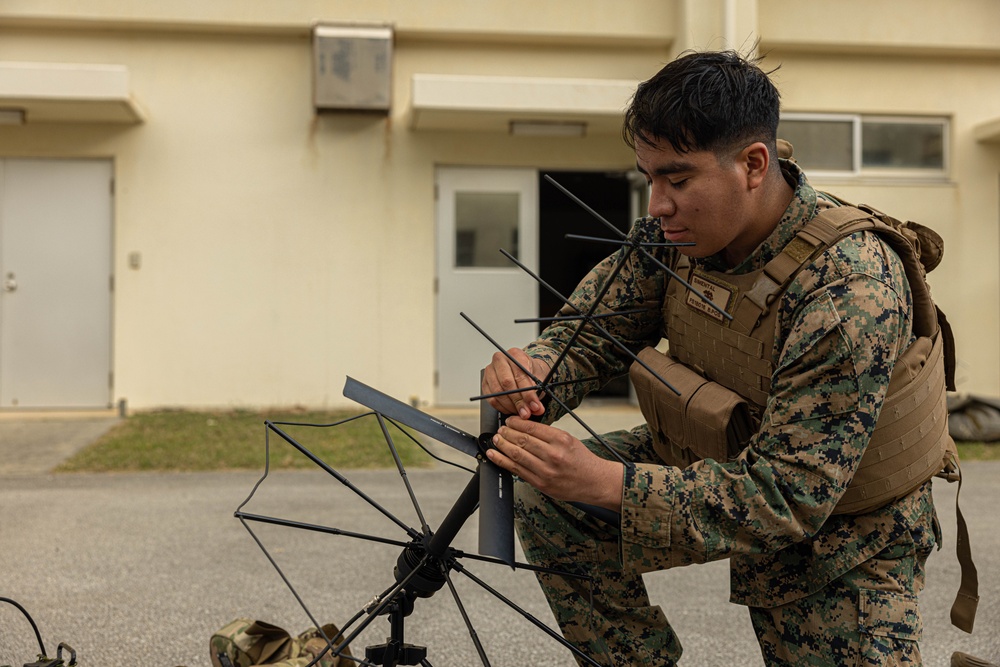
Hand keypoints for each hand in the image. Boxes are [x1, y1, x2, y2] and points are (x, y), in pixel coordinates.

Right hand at [481, 349, 550, 418]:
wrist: (525, 371)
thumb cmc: (531, 373)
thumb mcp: (538, 379)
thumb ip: (537, 393)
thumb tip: (536, 408)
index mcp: (515, 354)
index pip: (520, 375)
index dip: (527, 393)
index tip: (534, 406)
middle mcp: (500, 360)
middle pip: (506, 383)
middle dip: (518, 401)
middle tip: (527, 412)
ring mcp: (490, 371)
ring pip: (498, 392)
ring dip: (510, 406)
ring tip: (521, 412)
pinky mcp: (485, 383)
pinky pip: (491, 398)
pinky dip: (502, 407)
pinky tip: (512, 409)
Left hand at [487, 416, 622, 510]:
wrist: (594, 482)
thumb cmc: (582, 460)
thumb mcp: (569, 439)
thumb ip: (548, 434)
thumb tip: (524, 426)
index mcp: (561, 439)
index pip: (532, 428)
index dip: (516, 423)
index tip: (509, 420)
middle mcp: (553, 454)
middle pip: (522, 440)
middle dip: (507, 433)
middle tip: (500, 429)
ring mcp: (546, 471)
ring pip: (516, 455)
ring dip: (502, 445)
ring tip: (496, 439)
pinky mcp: (541, 484)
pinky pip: (517, 470)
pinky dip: (502, 461)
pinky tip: (494, 455)